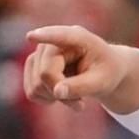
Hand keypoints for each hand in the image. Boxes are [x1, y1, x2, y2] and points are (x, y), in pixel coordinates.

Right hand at [23, 25, 138, 113]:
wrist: (103, 72)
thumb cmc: (106, 73)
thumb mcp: (102, 82)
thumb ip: (81, 86)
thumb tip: (57, 92)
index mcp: (78, 37)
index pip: (59, 36)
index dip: (45, 36)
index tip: (31, 36)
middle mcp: (53, 41)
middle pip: (45, 74)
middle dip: (62, 94)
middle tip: (81, 103)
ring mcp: (40, 52)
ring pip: (36, 85)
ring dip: (56, 98)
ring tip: (75, 96)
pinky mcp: (33, 65)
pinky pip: (31, 92)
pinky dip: (47, 99)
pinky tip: (62, 93)